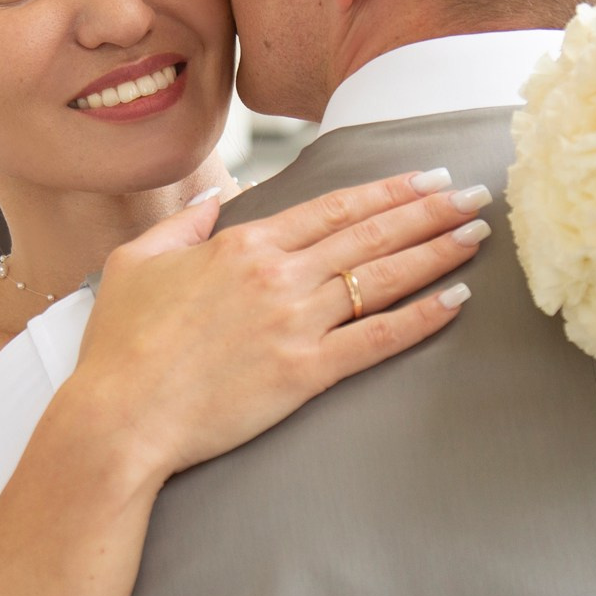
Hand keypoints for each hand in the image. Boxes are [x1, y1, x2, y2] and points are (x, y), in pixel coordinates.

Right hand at [72, 169, 490, 479]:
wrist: (120, 416)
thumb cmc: (120, 345)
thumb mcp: (137, 262)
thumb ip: (184, 222)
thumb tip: (220, 196)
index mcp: (243, 244)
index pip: (333, 208)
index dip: (387, 191)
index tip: (426, 179)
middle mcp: (279, 275)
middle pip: (370, 234)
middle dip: (429, 211)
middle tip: (475, 195)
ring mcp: (296, 323)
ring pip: (382, 278)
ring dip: (435, 253)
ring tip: (476, 236)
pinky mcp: (304, 373)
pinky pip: (376, 340)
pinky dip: (420, 319)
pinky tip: (455, 301)